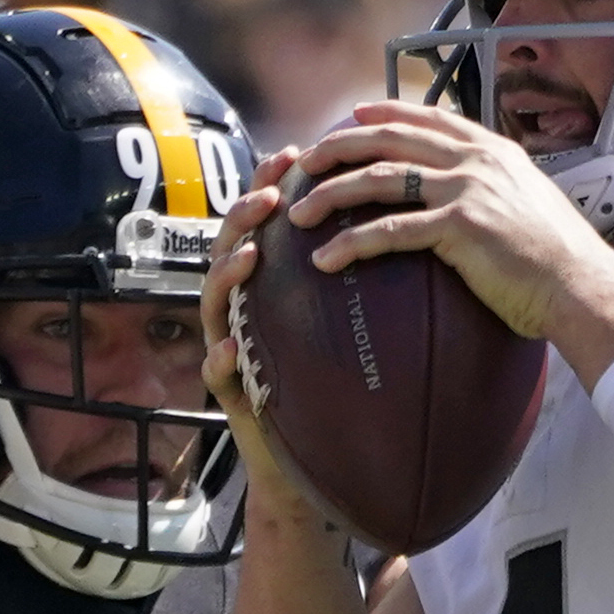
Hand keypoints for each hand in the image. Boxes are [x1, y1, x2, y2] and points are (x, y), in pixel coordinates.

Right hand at [202, 146, 323, 525]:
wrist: (313, 458)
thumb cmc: (331, 382)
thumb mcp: (345, 319)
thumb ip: (355, 273)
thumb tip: (400, 218)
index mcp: (269, 284)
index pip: (265, 223)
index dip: (271, 184)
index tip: (294, 155)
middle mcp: (242, 308)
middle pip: (229, 248)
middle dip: (244, 218)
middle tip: (270, 197)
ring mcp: (228, 347)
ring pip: (213, 302)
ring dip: (227, 276)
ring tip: (249, 256)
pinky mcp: (229, 391)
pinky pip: (216, 373)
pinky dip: (221, 359)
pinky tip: (232, 349)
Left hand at [281, 102, 613, 340]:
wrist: (580, 284)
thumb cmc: (558, 256)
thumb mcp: (528, 201)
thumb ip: (495, 186)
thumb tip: (473, 194)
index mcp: (492, 149)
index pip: (427, 118)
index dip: (383, 114)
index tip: (350, 117)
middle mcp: (476, 160)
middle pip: (390, 139)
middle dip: (338, 147)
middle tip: (304, 162)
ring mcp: (466, 189)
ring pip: (380, 178)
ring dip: (331, 194)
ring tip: (298, 213)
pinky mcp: (458, 227)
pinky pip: (390, 230)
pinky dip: (351, 244)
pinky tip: (326, 260)